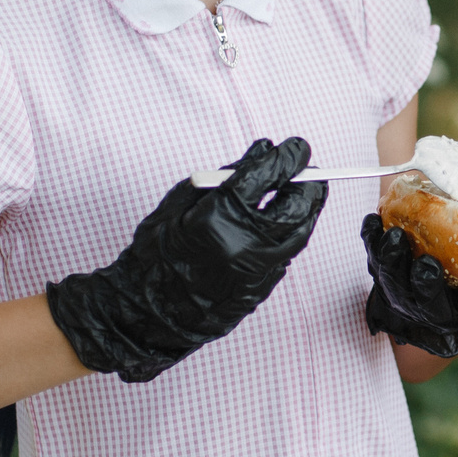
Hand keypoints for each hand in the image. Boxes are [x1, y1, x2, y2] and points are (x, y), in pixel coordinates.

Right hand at [46, 137, 325, 380]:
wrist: (149, 309)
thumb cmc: (157, 250)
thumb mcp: (181, 201)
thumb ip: (225, 174)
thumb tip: (262, 151)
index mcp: (218, 217)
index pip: (266, 176)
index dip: (288, 157)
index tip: (298, 147)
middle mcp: (243, 244)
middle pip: (294, 206)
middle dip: (308, 182)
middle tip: (308, 169)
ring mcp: (256, 270)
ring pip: (300, 232)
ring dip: (308, 208)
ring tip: (305, 192)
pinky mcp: (261, 288)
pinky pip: (288, 254)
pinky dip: (293, 233)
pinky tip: (287, 222)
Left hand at [362, 214, 457, 357]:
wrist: (425, 307)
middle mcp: (439, 315)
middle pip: (430, 307)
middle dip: (426, 288)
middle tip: (427, 266)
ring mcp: (406, 300)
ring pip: (396, 286)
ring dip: (392, 262)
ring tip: (394, 237)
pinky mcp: (383, 280)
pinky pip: (373, 263)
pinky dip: (372, 241)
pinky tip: (374, 221)